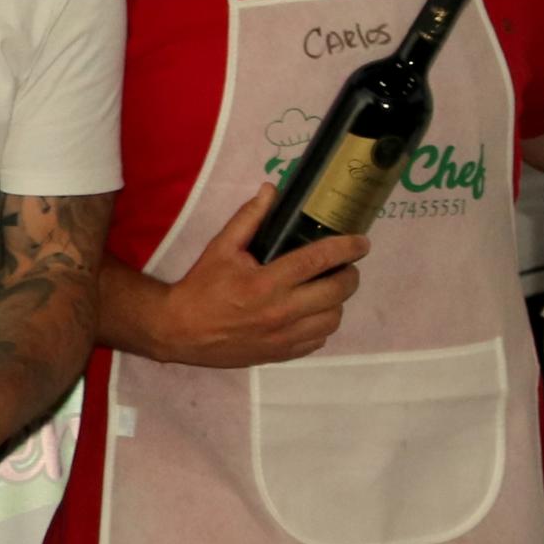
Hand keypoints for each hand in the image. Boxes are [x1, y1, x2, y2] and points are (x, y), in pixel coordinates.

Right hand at [151, 189, 367, 367]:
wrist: (180, 330)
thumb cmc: (202, 286)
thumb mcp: (220, 247)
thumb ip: (249, 218)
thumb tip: (271, 190)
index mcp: (266, 282)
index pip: (318, 261)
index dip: (346, 248)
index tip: (362, 242)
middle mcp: (280, 311)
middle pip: (336, 292)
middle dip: (349, 275)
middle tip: (346, 266)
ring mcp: (283, 336)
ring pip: (333, 319)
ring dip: (337, 302)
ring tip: (327, 290)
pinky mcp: (281, 353)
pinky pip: (319, 340)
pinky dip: (322, 324)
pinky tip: (311, 313)